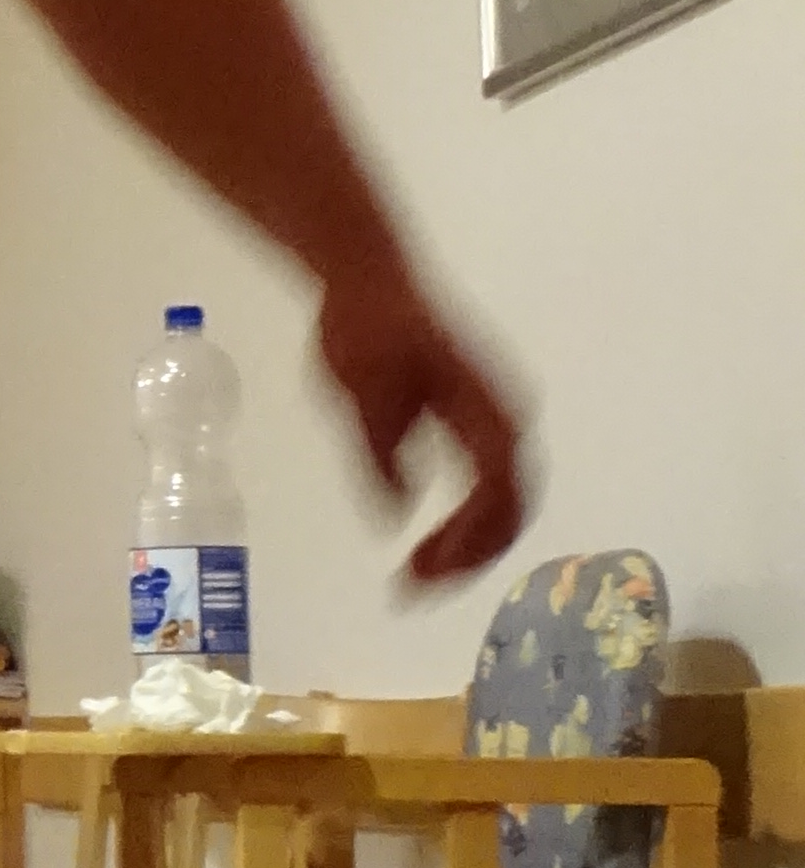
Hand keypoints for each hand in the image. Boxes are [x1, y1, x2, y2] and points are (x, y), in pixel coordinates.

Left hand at [314, 265, 530, 590]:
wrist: (368, 277)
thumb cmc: (362, 329)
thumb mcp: (358, 395)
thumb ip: (379, 453)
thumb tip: (395, 512)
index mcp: (484, 410)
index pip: (495, 496)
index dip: (465, 546)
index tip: (420, 576)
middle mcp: (506, 416)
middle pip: (510, 508)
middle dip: (469, 558)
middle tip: (411, 590)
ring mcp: (498, 417)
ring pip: (504, 501)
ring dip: (469, 546)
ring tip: (417, 576)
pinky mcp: (480, 419)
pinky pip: (489, 484)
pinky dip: (468, 522)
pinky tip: (430, 544)